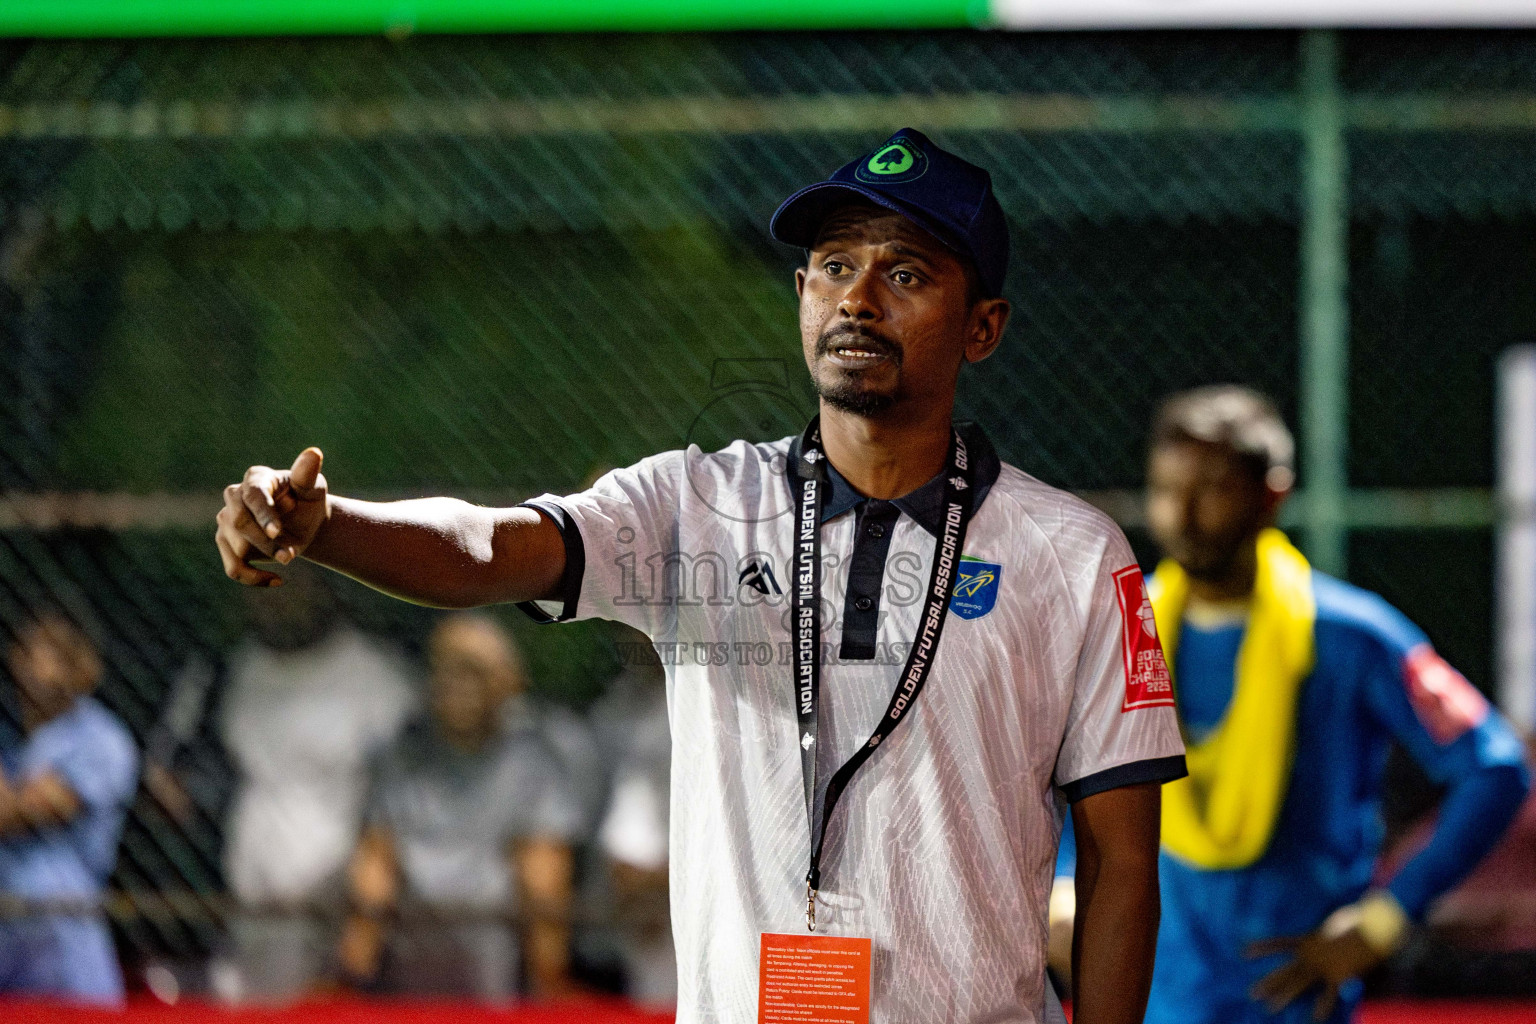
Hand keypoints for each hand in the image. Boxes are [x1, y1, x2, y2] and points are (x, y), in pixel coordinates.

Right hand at [215, 447, 328, 586]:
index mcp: (256, 478)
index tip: (277, 532)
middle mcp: (235, 497)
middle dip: (266, 542)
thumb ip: (308, 474)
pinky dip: (253, 578)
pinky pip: (233, 567)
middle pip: (239, 523)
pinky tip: (277, 580)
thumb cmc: (308, 499)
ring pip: (236, 547)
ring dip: (265, 557)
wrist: (305, 521)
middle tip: (291, 554)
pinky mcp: (226, 542)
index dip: (263, 515)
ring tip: (290, 557)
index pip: (252, 496)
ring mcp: (226, 520)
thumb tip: (313, 453)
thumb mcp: (313, 487)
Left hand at [1247, 925, 1383, 1020]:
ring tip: (1270, 1008)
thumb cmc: (1356, 921)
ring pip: (1298, 983)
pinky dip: (1323, 1006)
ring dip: (1284, 996)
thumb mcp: (1335, 923)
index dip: (1262, 948)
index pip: (1279, 944)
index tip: (1244, 953)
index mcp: (1308, 940)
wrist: (1372, 928)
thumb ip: (1328, 931)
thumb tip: (1329, 931)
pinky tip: (1315, 1017)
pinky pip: (1328, 994)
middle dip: (1269, 983)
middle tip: (1252, 994)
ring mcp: (1322, 966)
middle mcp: (1310, 954)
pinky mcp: (1338, 976)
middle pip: (1285, 971)